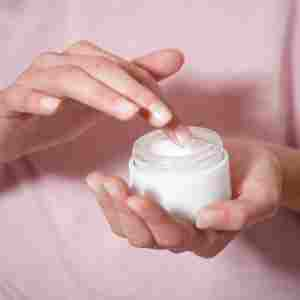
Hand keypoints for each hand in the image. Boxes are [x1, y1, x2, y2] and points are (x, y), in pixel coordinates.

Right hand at [0, 41, 183, 161]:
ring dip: (100, 94)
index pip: (128, 72)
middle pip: (104, 70)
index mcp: (86, 61)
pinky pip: (22, 95)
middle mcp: (62, 62)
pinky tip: (53, 107)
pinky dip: (37, 98)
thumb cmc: (63, 111)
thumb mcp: (107, 98)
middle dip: (137, 94)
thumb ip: (138, 80)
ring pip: (70, 79)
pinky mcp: (12, 100)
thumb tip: (177, 57)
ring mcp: (36, 79)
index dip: (154, 96)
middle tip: (163, 119)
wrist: (16, 128)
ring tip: (127, 112)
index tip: (174, 125)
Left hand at [86, 138, 282, 256]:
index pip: (173, 237)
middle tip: (111, 184)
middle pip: (144, 236)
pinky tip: (98, 181)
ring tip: (98, 181)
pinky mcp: (156, 202)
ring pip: (129, 226)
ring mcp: (165, 220)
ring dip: (110, 206)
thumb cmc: (257, 181)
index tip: (137, 196)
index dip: (153, 220)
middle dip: (124, 212)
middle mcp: (180, 235)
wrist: (249, 165)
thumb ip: (240, 213)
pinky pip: (127, 210)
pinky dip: (110, 198)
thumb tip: (203, 218)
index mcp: (204, 238)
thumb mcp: (261, 197)